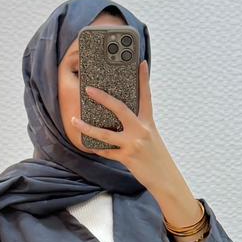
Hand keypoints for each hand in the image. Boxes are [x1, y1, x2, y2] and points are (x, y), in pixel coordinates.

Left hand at [72, 60, 205, 230]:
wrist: (166, 179)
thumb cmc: (157, 157)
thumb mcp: (151, 137)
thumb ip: (138, 126)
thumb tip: (118, 119)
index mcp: (148, 122)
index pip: (146, 96)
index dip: (144, 79)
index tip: (140, 63)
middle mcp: (142, 130)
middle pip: (120, 109)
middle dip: (103, 98)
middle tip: (89, 89)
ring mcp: (134, 144)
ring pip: (105, 134)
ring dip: (87, 127)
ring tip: (74, 120)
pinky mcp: (127, 158)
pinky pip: (107, 151)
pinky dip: (97, 148)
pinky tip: (88, 144)